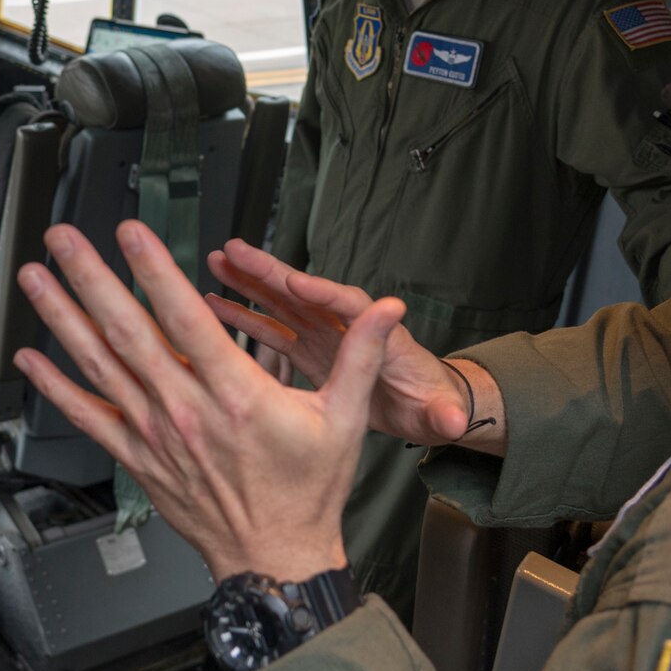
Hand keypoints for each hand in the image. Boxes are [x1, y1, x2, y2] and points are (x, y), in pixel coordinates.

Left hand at [13, 220, 401, 581]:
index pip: (186, 319)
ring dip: (63, 318)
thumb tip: (384, 312)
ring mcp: (157, 436)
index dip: (154, 271)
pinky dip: (56, 387)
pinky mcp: (139, 459)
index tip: (132, 233)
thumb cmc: (306, 492)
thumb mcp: (346, 420)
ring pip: (100, 367)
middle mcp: (187, 411)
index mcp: (237, 395)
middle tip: (63, 239)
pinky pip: (89, 418)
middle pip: (129, 333)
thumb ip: (360, 358)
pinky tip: (31, 359)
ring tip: (35, 279)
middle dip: (92, 279)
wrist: (275, 559)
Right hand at [207, 239, 472, 447]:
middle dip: (271, 270)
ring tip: (217, 264)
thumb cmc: (429, 404)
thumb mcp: (438, 413)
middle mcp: (347, 328)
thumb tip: (455, 420)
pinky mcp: (308, 352)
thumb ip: (443, 414)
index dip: (323, 294)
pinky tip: (216, 307)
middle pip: (306, 291)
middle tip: (237, 250)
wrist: (419, 406)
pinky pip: (271, 330)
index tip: (295, 281)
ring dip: (250, 284)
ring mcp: (324, 337)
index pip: (351, 307)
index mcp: (378, 336)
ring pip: (283, 303)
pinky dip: (245, 318)